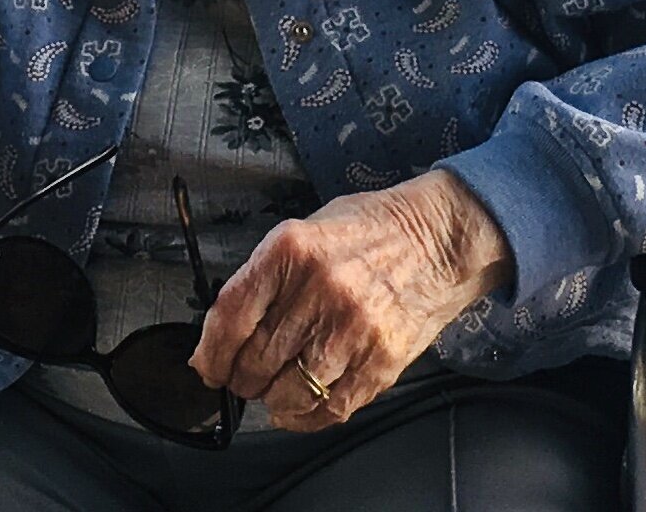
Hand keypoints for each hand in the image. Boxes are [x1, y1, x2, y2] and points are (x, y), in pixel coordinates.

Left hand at [189, 170, 509, 429]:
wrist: (438, 237)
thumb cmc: (371, 230)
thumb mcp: (308, 229)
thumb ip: (268, 276)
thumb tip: (226, 329)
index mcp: (291, 248)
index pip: (230, 315)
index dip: (211, 352)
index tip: (207, 366)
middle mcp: (317, 288)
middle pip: (254, 360)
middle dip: (242, 378)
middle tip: (245, 377)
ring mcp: (350, 328)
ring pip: (287, 392)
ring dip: (272, 400)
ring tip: (276, 388)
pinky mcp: (379, 360)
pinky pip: (328, 408)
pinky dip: (306, 417)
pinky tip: (302, 406)